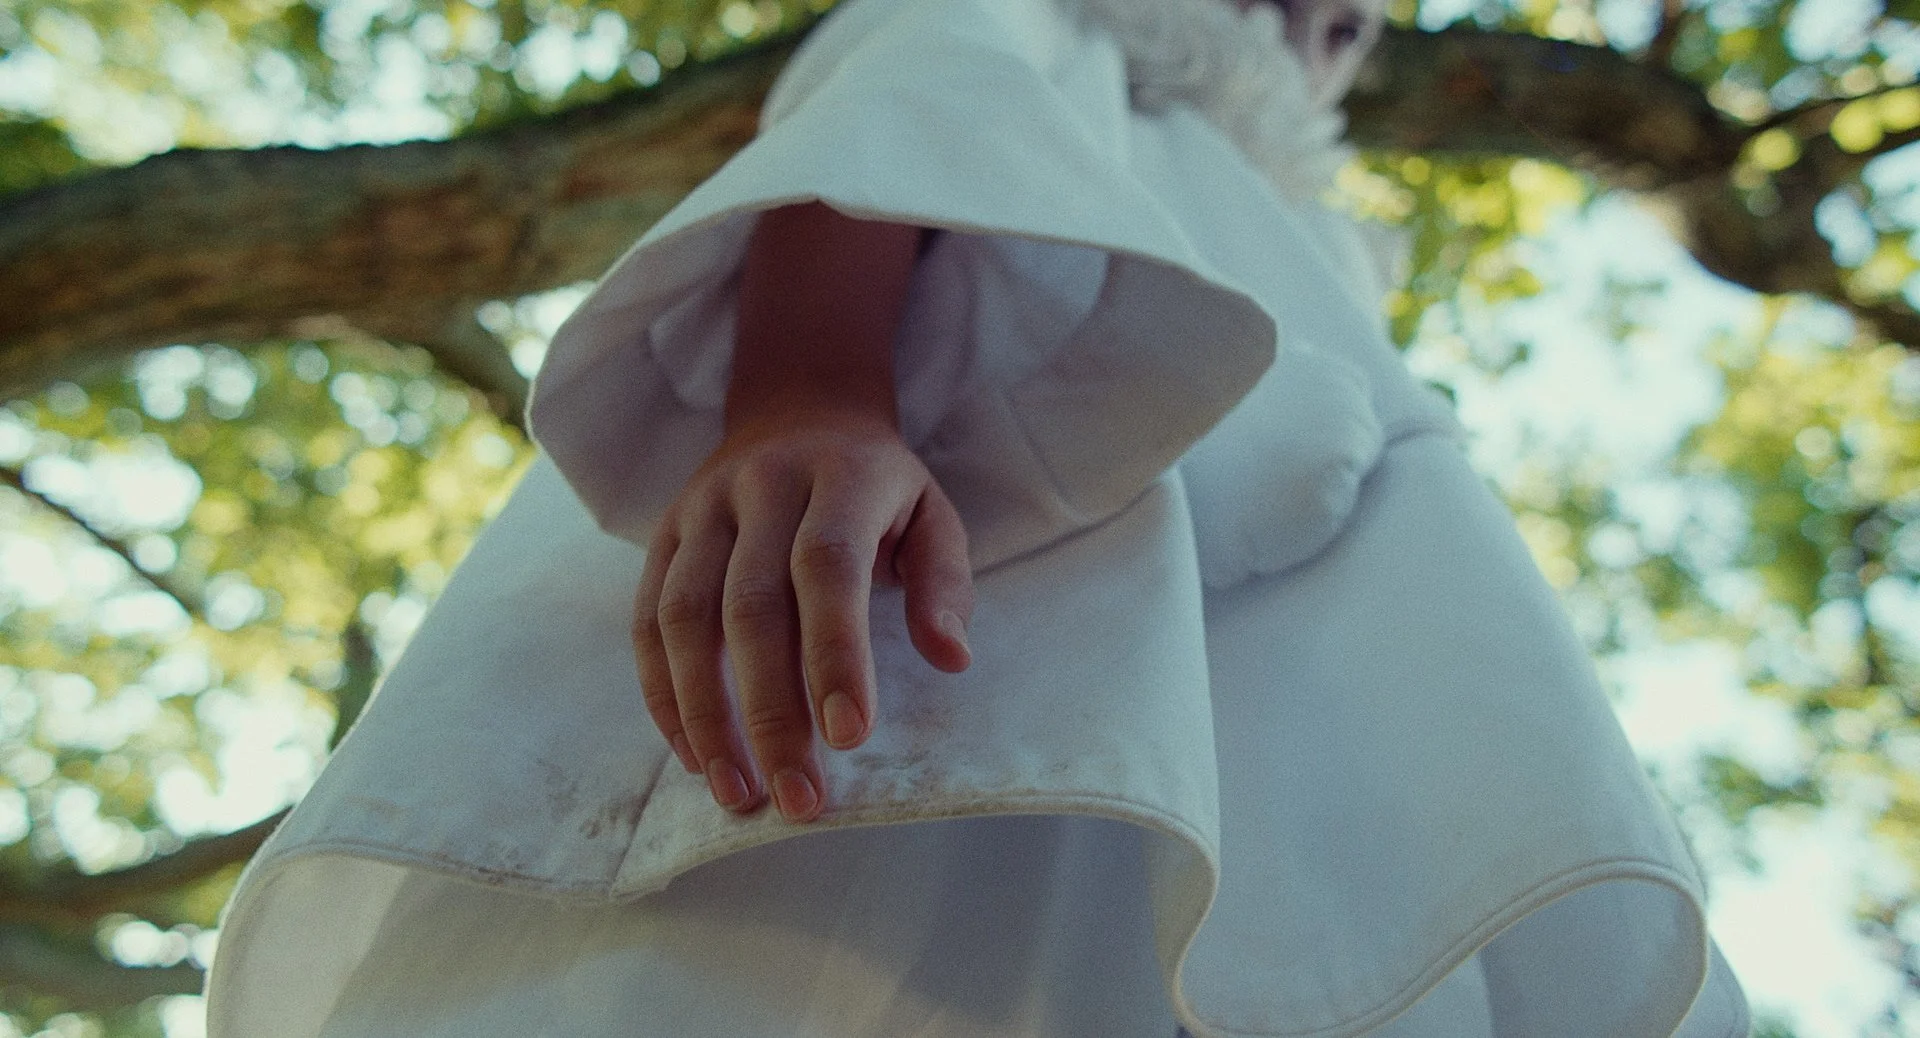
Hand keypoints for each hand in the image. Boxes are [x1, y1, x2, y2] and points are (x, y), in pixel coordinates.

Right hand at [632, 407, 973, 822]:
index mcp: (840, 478)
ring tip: (736, 791)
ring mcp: (701, 508)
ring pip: (684, 616)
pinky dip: (663, 693)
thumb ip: (944, 584)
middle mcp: (762, 486)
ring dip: (705, 713)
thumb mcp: (933, 515)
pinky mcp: (662, 534)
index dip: (834, 652)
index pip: (827, 566)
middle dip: (770, 711)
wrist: (798, 410)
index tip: (848, 737)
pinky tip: (693, 752)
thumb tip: (951, 657)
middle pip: (751, 605)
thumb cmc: (878, 489)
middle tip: (796, 798)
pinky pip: (647, 619)